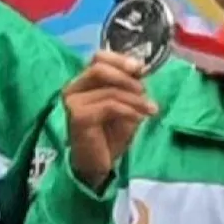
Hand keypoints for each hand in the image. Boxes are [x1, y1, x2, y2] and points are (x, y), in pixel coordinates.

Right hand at [63, 51, 156, 190]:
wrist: (97, 166)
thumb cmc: (109, 136)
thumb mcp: (125, 106)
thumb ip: (129, 86)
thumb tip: (141, 69)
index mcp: (83, 82)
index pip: (98, 57)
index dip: (120, 60)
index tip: (141, 69)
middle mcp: (73, 88)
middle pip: (99, 68)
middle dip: (127, 77)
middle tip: (144, 91)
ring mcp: (73, 102)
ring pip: (109, 90)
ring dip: (135, 99)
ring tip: (150, 109)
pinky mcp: (78, 116)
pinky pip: (109, 106)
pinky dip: (129, 110)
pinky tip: (140, 118)